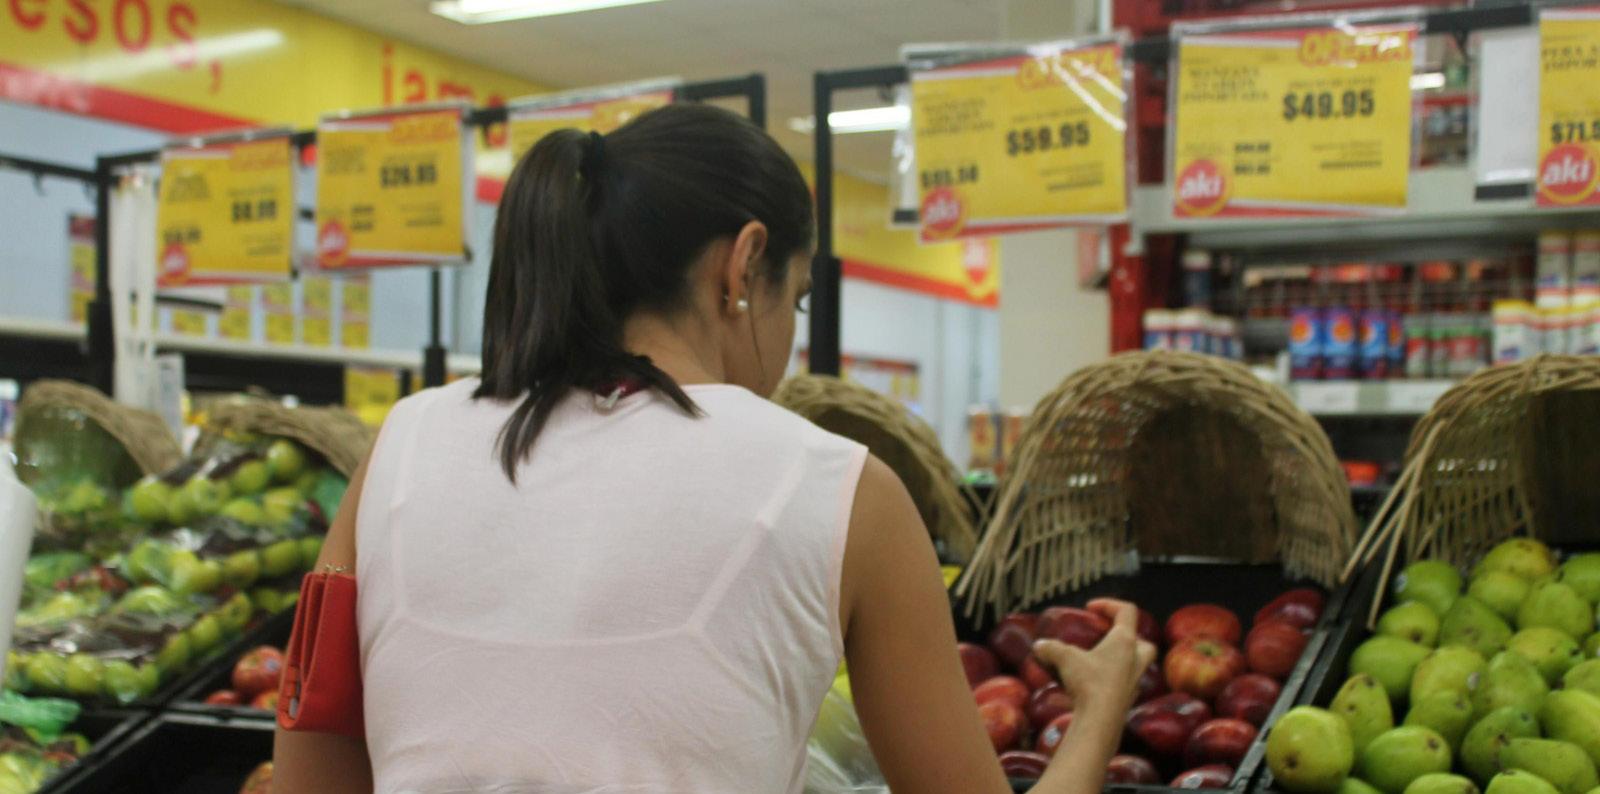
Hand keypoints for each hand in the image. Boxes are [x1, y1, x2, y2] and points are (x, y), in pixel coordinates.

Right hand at [1032, 598, 1156, 717]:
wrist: (1101, 720)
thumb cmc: (1089, 682)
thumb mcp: (1065, 658)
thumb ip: (1051, 648)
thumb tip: (1039, 645)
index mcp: (1125, 641)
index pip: (1127, 611)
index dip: (1109, 604)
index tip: (1090, 608)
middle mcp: (1135, 659)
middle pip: (1143, 641)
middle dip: (1128, 637)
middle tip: (1107, 638)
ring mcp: (1135, 681)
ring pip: (1137, 664)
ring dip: (1123, 659)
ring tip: (1099, 661)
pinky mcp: (1128, 699)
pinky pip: (1125, 684)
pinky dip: (1113, 680)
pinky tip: (1095, 684)